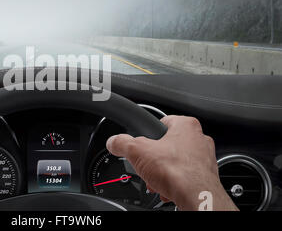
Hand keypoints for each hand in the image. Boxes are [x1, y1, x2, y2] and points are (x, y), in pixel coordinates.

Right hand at [106, 115, 237, 210]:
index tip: (141, 144)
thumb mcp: (137, 151)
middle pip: (167, 145)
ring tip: (156, 180)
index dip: (148, 134)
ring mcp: (204, 158)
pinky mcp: (205, 177)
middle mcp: (199, 139)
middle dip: (154, 159)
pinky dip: (174, 183)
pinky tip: (166, 189)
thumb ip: (122, 143)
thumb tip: (114, 142)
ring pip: (176, 162)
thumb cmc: (178, 171)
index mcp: (186, 125)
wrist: (196, 197)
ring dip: (163, 172)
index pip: (161, 122)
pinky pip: (184, 177)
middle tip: (147, 166)